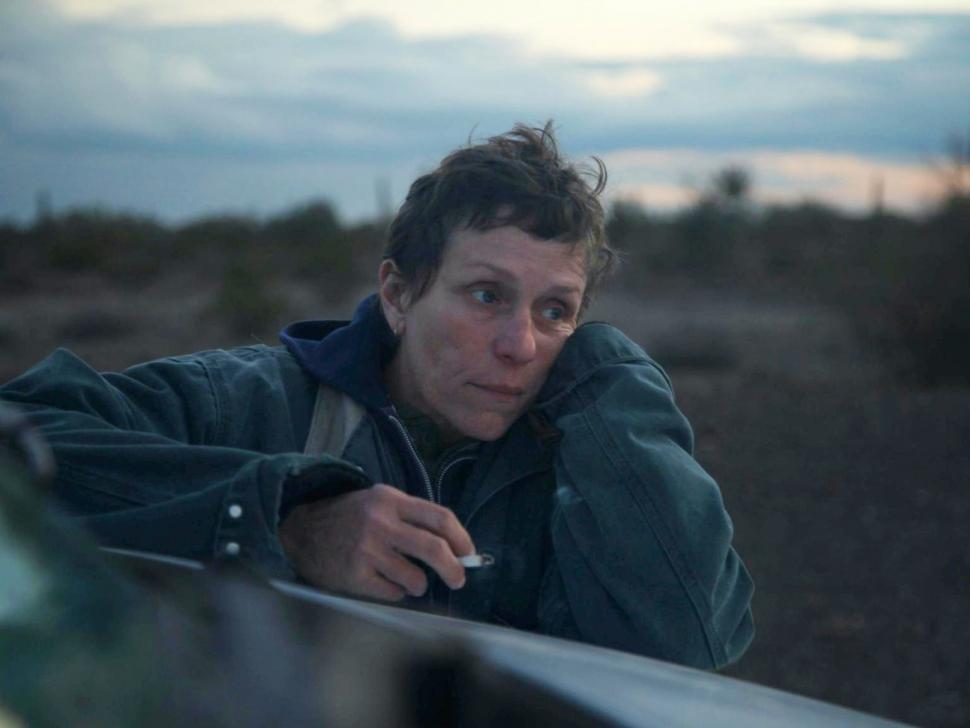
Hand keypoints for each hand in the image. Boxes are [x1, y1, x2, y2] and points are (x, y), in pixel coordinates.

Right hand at [278, 483, 474, 601]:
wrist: (300, 530)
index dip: (461, 538)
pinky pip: (393, 593)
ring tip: (407, 578)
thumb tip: (454, 546)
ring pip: (416, 578)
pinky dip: (396, 592)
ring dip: (419, 583)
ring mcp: (366, 550)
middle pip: (434, 548)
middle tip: (459, 579)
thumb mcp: (379, 503)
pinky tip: (383, 581)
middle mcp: (380, 522)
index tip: (468, 553)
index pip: (439, 518)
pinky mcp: (354, 575)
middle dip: (454, 569)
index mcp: (390, 500)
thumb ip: (412, 518)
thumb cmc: (348, 517)